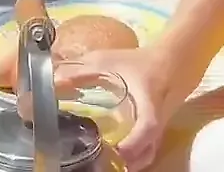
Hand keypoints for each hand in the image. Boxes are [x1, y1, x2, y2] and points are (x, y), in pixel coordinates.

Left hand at [70, 46, 172, 167]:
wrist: (170, 62)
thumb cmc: (137, 62)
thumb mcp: (106, 61)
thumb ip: (80, 72)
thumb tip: (53, 83)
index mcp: (148, 101)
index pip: (148, 126)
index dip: (134, 143)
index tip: (117, 151)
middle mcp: (157, 120)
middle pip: (147, 151)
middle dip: (127, 162)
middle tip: (101, 162)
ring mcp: (160, 129)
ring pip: (148, 155)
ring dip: (131, 163)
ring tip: (106, 163)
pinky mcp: (158, 134)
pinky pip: (148, 152)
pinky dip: (134, 159)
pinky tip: (116, 157)